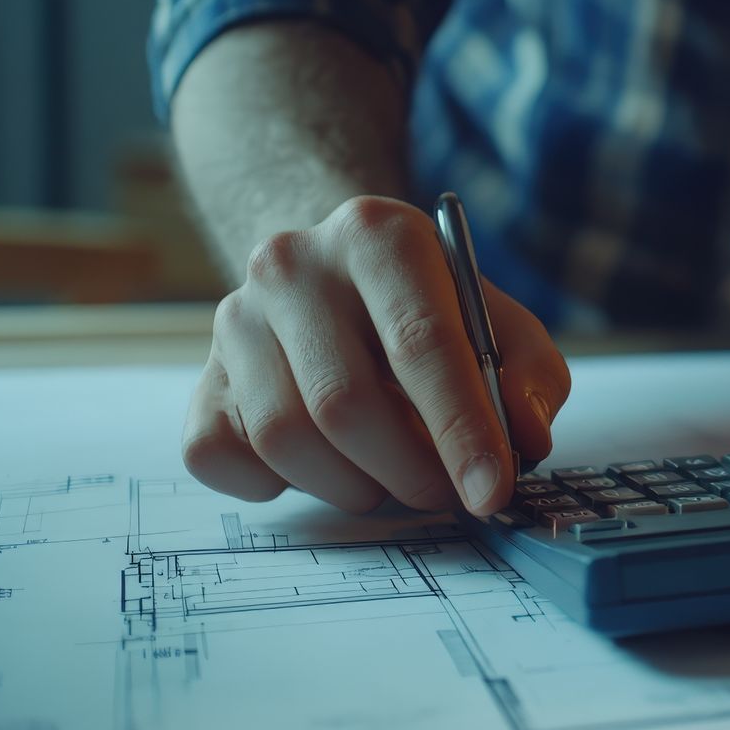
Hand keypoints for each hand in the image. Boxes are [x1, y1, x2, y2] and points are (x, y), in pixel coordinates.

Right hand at [181, 196, 569, 515]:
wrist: (341, 282)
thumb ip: (529, 378)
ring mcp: (234, 318)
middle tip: (445, 495)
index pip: (421, 343)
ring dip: (353, 484)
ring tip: (392, 477)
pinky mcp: (200, 376)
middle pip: (344, 402)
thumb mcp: (505, 329)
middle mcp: (293, 264)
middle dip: (408, 471)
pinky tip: (327, 463)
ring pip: (285, 437)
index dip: (462, 429)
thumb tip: (522, 441)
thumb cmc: (436, 314)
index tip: (491, 492)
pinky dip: (283, 485)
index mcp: (378, 235)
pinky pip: (223, 457)